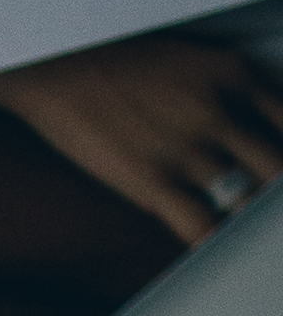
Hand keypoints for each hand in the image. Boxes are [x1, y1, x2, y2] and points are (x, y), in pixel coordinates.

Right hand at [0, 32, 282, 245]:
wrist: (54, 65)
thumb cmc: (114, 61)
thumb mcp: (190, 58)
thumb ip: (228, 90)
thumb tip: (248, 130)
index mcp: (235, 71)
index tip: (276, 180)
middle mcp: (221, 108)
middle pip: (279, 169)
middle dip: (274, 198)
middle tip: (268, 219)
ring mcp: (189, 147)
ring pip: (249, 202)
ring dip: (251, 226)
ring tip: (252, 245)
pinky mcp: (154, 180)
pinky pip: (204, 228)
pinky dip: (217, 246)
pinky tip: (220, 257)